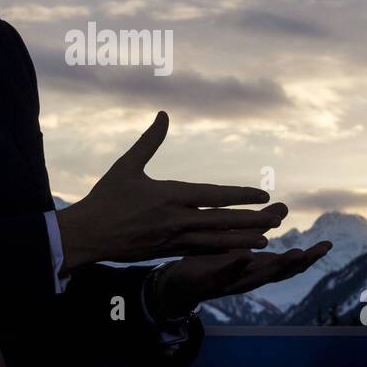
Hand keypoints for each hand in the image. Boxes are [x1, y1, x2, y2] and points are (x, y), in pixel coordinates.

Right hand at [57, 112, 281, 272]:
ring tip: (269, 238)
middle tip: (279, 217)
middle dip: (252, 219)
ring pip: (216, 240)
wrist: (87, 235)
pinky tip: (240, 250)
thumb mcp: (127, 166)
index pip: (213, 195)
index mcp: (169, 196)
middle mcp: (176, 220)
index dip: (240, 195)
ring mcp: (173, 239)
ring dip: (244, 238)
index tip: (262, 194)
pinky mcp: (168, 252)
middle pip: (222, 221)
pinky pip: (202, 252)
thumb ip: (149, 141)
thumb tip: (163, 114)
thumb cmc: (105, 198)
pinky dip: (224, 251)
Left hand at [151, 242, 333, 318]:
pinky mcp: (210, 281)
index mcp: (256, 268)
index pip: (287, 264)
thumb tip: (283, 207)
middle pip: (279, 273)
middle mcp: (248, 278)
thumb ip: (260, 226)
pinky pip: (225, 274)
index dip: (308, 256)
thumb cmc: (210, 260)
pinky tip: (246, 255)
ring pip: (258, 276)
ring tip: (294, 253)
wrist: (178, 283)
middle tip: (319, 250)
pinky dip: (236, 267)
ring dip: (276, 266)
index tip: (328, 245)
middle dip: (300, 262)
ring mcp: (231, 282)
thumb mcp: (238, 240)